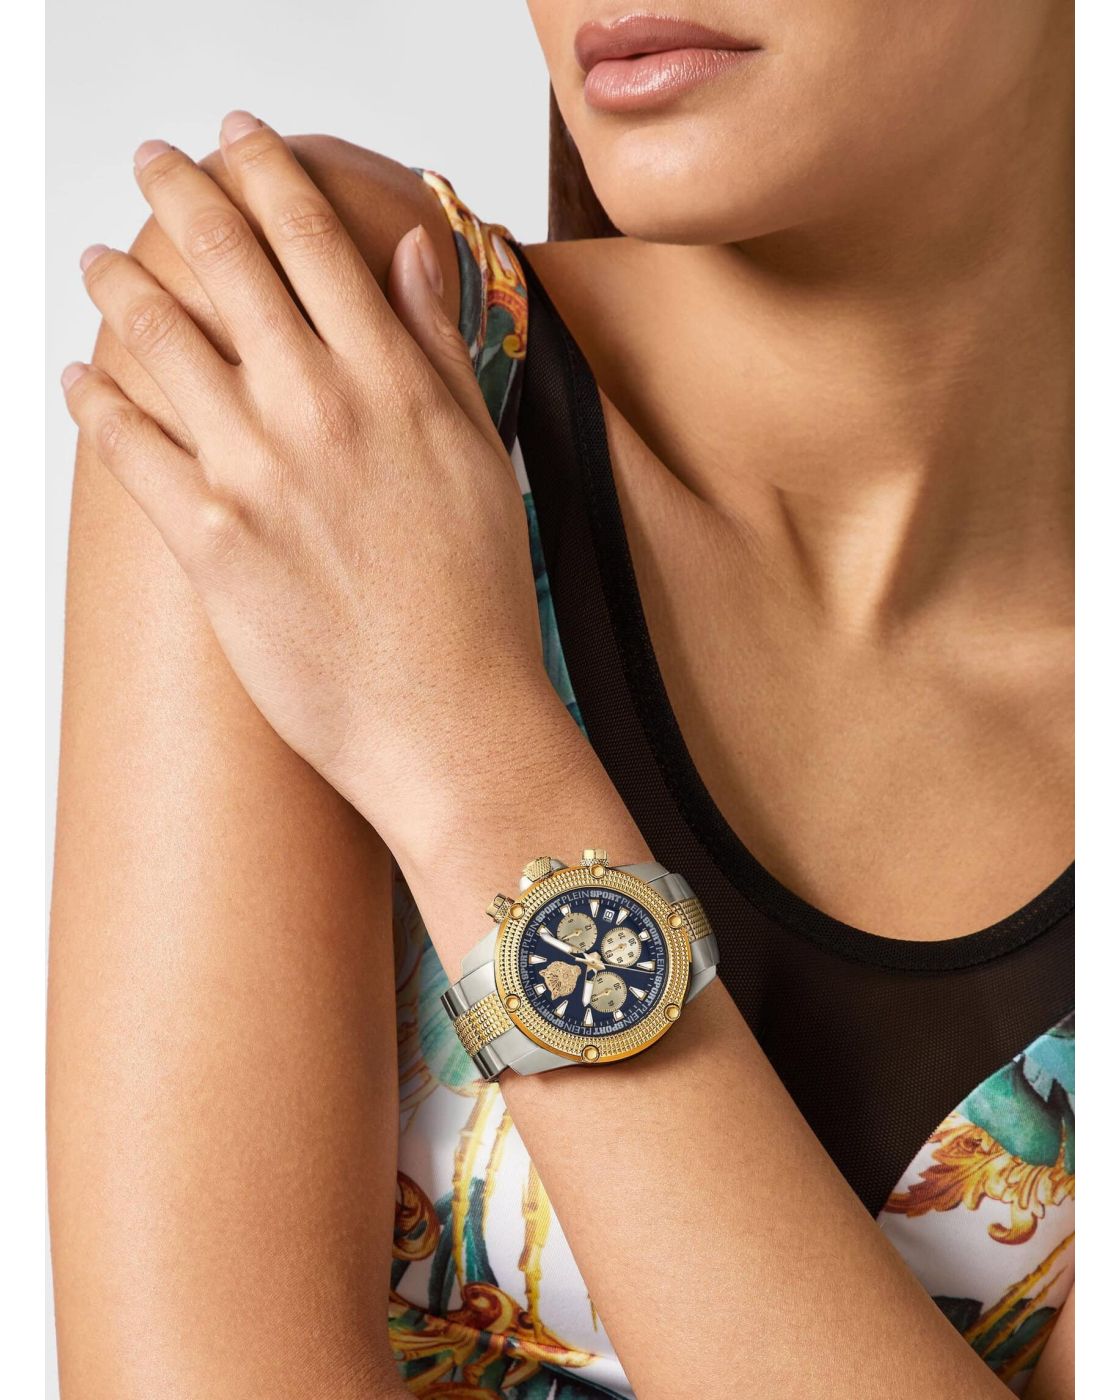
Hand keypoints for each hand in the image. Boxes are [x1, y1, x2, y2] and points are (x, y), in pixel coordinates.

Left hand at [61, 112, 550, 855]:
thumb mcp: (483, 460)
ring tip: (99, 262)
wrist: (448, 720)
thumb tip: (410, 258)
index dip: (266, 171)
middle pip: (224, 261)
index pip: (314, 239)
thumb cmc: (475, 603)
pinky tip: (83, 378)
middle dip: (178, 193)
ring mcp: (256, 473)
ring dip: (118, 284)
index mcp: (392, 384)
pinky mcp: (208, 542)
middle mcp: (319, 410)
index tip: (240, 138)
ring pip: (159, 339)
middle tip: (154, 163)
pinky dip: (96, 399)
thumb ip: (437, 349)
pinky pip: (127, 445)